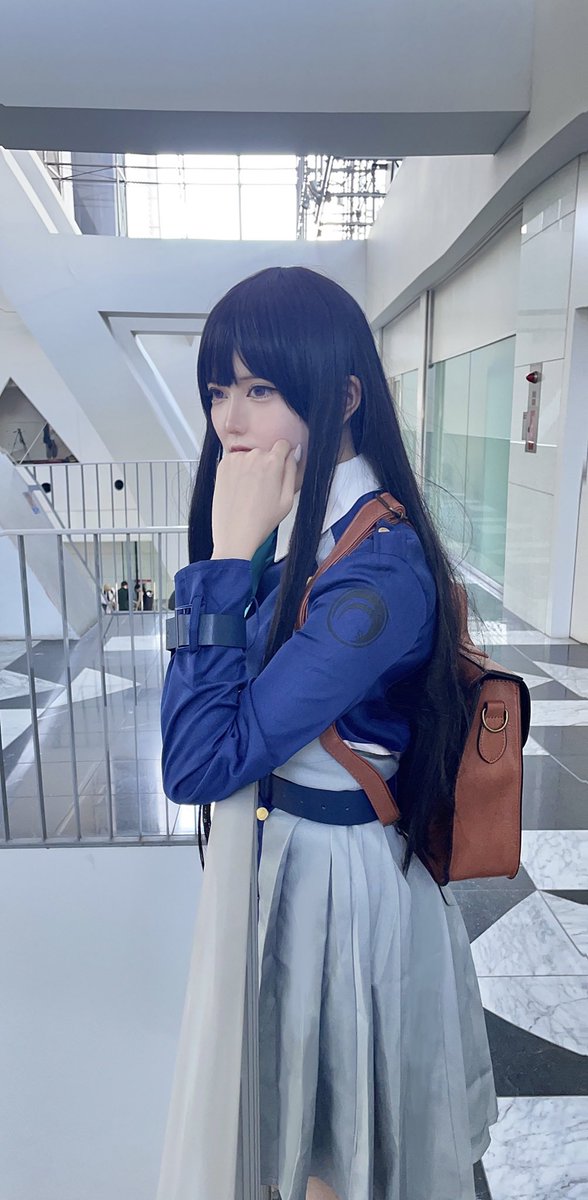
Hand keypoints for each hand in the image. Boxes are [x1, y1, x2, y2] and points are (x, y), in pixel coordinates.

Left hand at [211, 440, 299, 559]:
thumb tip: (294, 453)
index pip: (282, 444)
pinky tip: (239, 489)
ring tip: (250, 491)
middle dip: (266, 464)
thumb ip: (293, 471)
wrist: (234, 534)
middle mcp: (253, 456)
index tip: (280, 468)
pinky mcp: (222, 466)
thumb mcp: (288, 499)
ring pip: (249, 456)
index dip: (284, 456)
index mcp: (272, 462)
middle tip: (264, 488)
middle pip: (265, 451)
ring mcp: (236, 460)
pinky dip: (237, 470)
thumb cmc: (260, 521)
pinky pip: (235, 461)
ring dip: (251, 467)